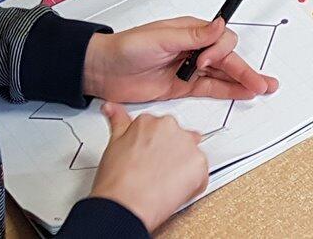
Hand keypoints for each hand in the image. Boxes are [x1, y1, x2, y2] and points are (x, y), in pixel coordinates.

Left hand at [83, 17, 279, 103]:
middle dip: (245, 70)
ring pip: (223, 74)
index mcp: (190, 32)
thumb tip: (218, 24)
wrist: (102, 71)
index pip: (220, 39)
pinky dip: (228, 91)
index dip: (218, 52)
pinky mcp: (183, 86)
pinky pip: (211, 88)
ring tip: (263, 87)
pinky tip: (243, 93)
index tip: (203, 62)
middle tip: (262, 82)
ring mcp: (189, 69)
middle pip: (227, 58)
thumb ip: (191, 35)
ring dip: (243, 81)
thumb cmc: (124, 49)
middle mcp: (193, 49)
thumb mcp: (158, 38)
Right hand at [89, 103, 207, 230]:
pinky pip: (201, 174)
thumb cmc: (117, 180)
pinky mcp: (200, 165)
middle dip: (171, 154)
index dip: (156, 146)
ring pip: (191, 155)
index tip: (151, 156)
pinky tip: (173, 191)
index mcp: (151, 121)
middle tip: (156, 170)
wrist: (125, 205)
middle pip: (179, 139)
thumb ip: (118, 122)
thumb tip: (111, 107)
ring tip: (163, 182)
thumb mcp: (113, 144)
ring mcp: (188, 145)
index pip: (161, 128)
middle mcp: (172, 128)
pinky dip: (192, 184)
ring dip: (182, 167)